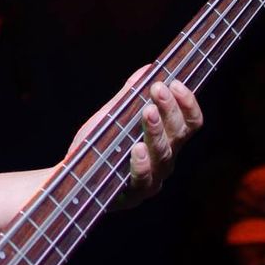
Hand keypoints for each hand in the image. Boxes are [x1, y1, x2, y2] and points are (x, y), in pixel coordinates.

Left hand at [67, 64, 203, 210]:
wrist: (73, 179)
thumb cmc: (98, 147)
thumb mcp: (113, 117)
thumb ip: (130, 96)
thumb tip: (147, 68)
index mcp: (166, 141)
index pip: (190, 123)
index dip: (187, 103)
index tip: (175, 82)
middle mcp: (164, 161)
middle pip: (178, 135)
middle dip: (170, 109)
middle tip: (158, 88)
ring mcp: (152, 180)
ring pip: (163, 155)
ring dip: (156, 131)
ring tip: (148, 112)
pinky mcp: (133, 195)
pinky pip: (143, 180)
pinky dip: (141, 164)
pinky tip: (137, 149)